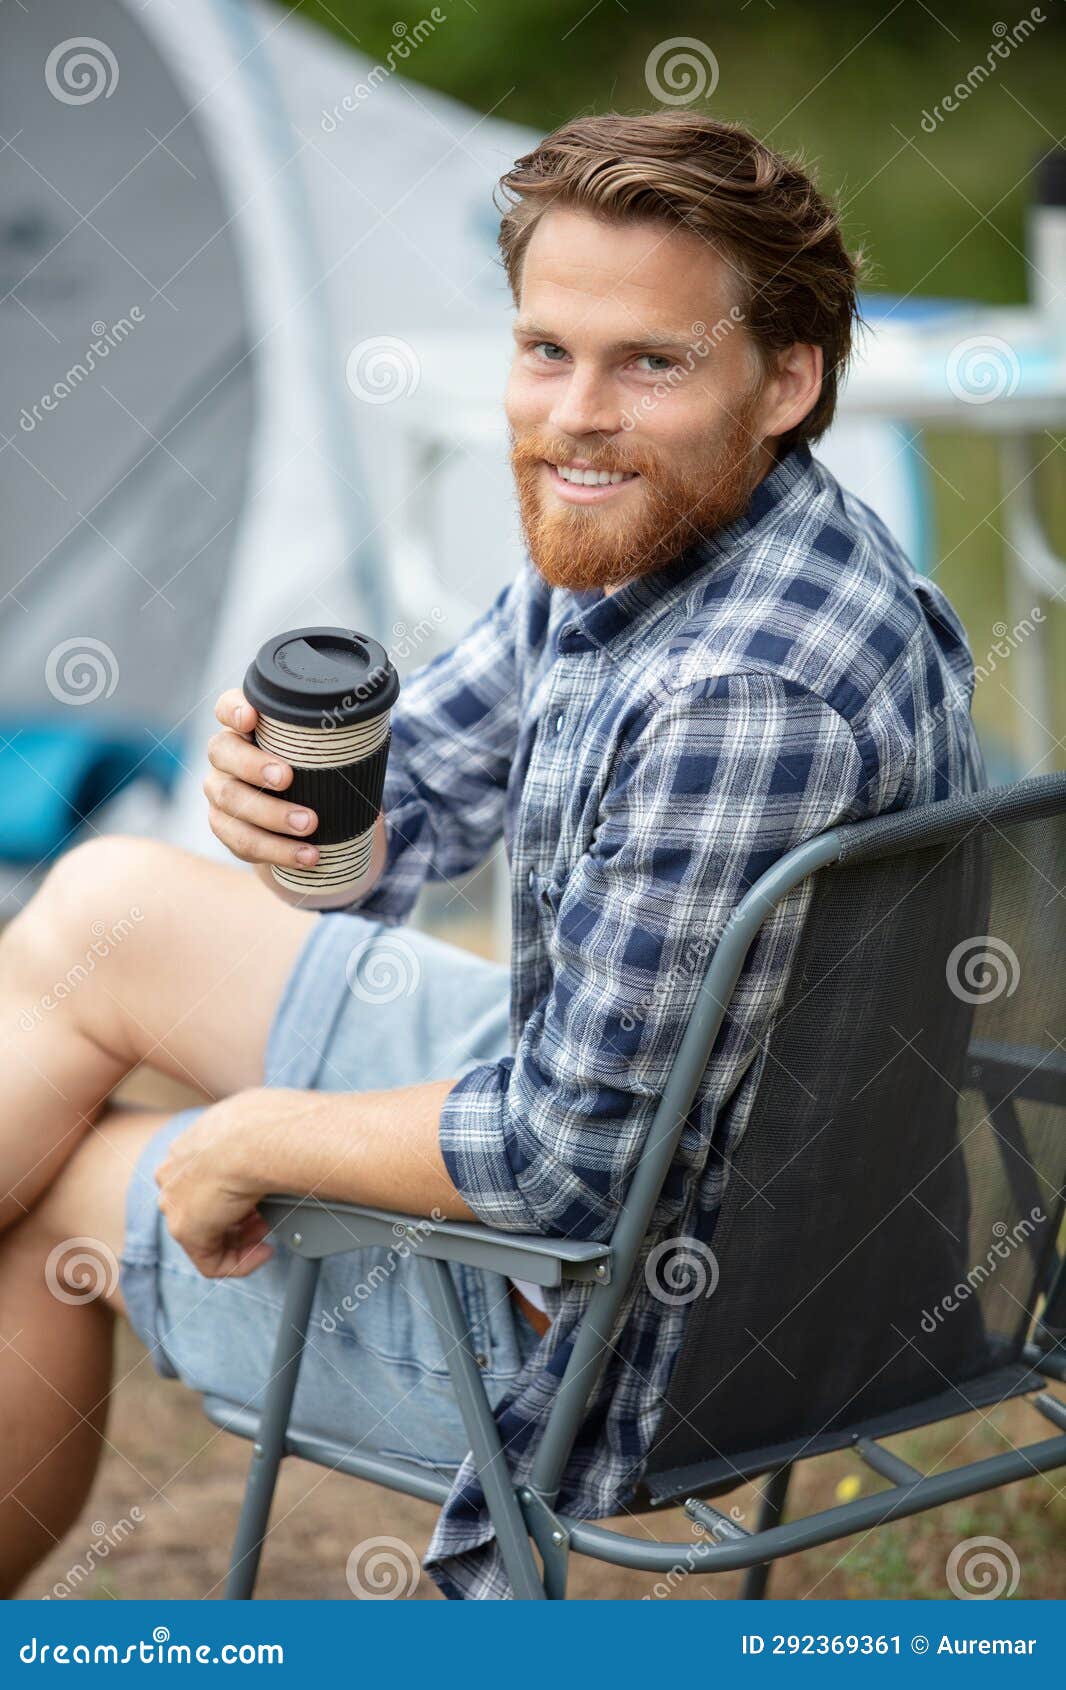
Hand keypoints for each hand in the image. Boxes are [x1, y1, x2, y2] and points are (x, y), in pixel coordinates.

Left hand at [154, 1088, 281, 1278]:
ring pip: (206, 1236)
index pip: (206, 1179)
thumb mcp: (258, 1126)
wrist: (257, 1137)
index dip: (238, 1192)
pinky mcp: (187, 1231)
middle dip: (239, 1218)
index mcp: (187, 1145)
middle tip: (266, 1217)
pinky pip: (211, 1262)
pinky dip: (241, 1263)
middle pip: (204, 1207)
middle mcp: (173, 1173)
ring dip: (241, 1239)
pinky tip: (264, 1252)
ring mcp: (175, 1202)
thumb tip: (275, 1150)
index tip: (262, 1195)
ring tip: (268, 1234)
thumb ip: (253, 1143)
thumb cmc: (266, 1125)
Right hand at [204, 688, 321, 875]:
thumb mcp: (321, 749)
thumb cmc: (316, 771)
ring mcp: (220, 790)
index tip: (252, 718)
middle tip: (287, 778)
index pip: (227, 707)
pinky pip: (241, 841)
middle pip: (223, 752)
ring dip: (271, 815)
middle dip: (254, 766)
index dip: (233, 709)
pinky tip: (305, 855)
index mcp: (245, 726)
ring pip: (231, 800)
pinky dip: (277, 850)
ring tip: (308, 825)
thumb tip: (371, 729)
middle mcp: (225, 754)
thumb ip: (333, 736)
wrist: (304, 818)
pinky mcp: (226, 827)